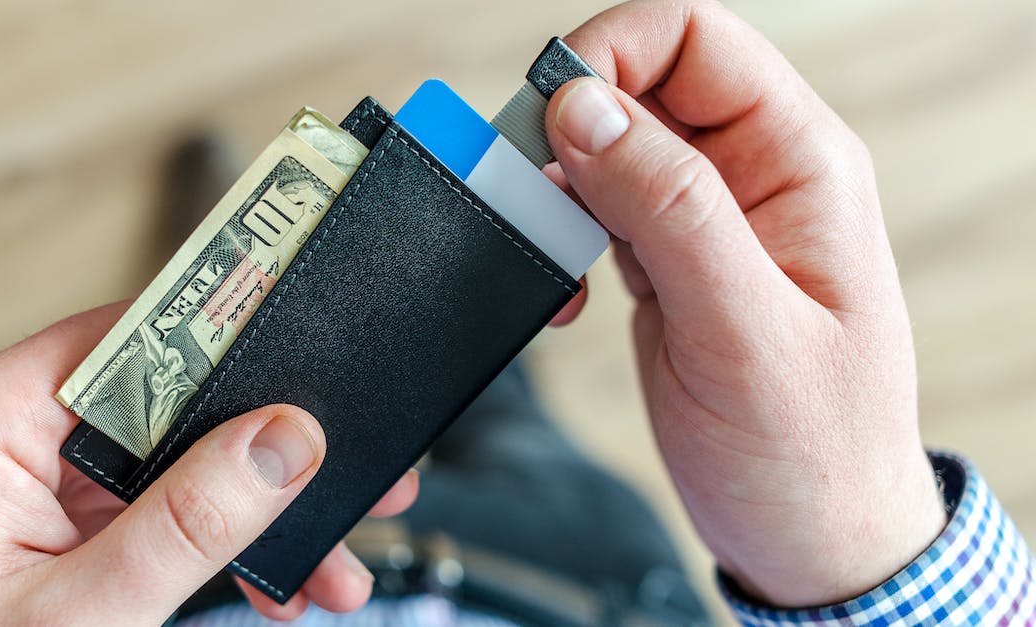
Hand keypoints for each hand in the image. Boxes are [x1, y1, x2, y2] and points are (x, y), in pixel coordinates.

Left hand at [0, 302, 418, 623]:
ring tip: (323, 558)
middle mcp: (10, 429)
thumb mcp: (83, 613)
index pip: (137, 333)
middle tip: (343, 471)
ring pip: (176, 458)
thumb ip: (189, 523)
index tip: (310, 340)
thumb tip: (283, 439)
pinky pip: (156, 505)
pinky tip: (271, 576)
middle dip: (264, 449)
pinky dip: (215, 540)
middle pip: (172, 397)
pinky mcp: (56, 519)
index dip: (233, 333)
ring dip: (253, 507)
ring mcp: (35, 476)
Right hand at [546, 0, 945, 606]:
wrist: (810, 538)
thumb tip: (586, 108)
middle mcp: (753, 177)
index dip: (613, 54)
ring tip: (547, 248)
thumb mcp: (741, 328)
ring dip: (560, 186)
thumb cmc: (812, 448)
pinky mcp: (669, 265)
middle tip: (527, 187)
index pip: (697, 41)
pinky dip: (562, 236)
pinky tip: (567, 288)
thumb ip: (668, 210)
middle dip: (570, 123)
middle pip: (642, 86)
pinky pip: (599, 211)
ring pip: (610, 149)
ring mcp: (707, 221)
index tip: (550, 111)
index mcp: (799, 163)